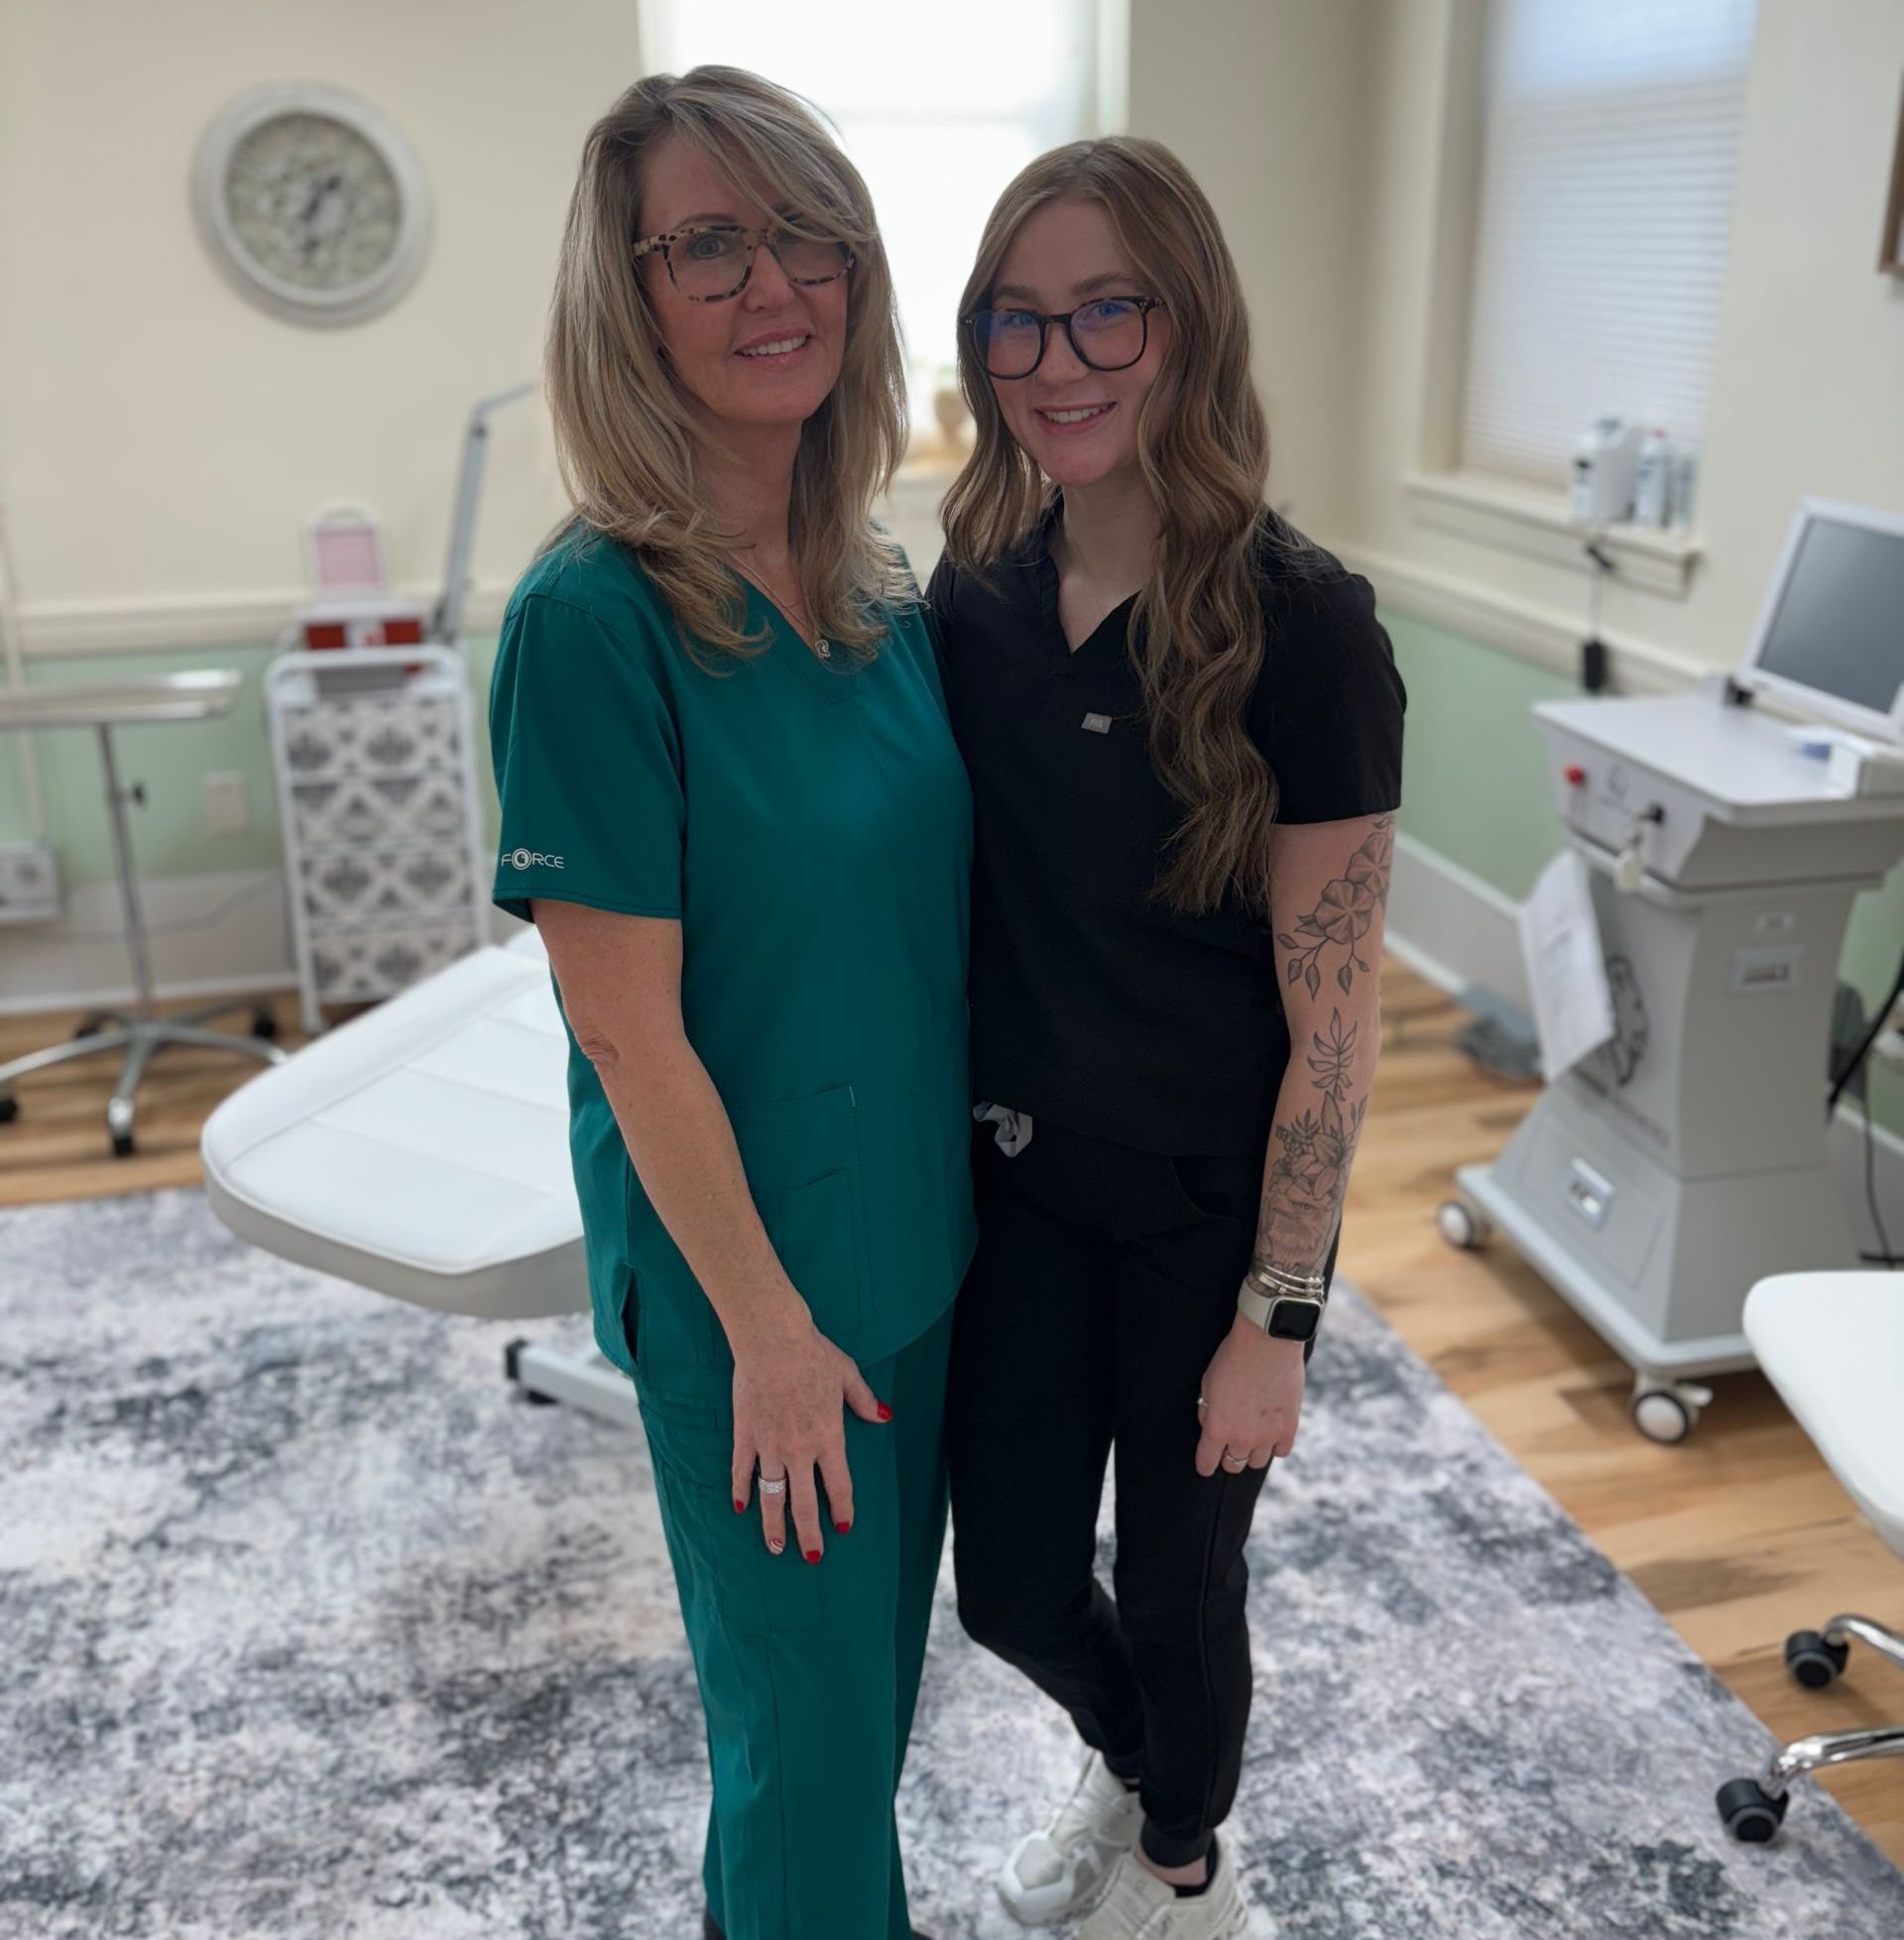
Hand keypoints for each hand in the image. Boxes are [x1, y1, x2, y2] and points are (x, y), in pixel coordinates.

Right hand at [729, 1304, 890, 1560]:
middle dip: (808, 1534)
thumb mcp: (847, 1374)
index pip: (839, 1485)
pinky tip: (740, 1507)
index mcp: (828, 1437)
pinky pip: (741, 1470)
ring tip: (774, 1547)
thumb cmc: (813, 1353)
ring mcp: (769, 1444)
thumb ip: (864, 1401)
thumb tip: (884, 1416)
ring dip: (773, 1524)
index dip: (842, 1509)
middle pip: (803, 1503)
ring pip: (771, 1495)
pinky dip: (740, 1489)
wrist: (772, 1338)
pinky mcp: (746, 1434)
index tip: (843, 1527)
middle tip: (812, 1557)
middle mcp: (799, 1449)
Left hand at [1194, 1314, 1305, 1477]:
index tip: (1205, 1465)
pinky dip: (1275, 1445)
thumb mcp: (1207, 1382)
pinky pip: (1281, 1451)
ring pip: (1257, 1462)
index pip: (1207, 1462)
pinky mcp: (1289, 1428)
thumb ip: (1206, 1410)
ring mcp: (1268, 1435)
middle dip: (1228, 1457)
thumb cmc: (1232, 1357)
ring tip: (1251, 1436)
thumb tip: (1209, 1426)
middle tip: (1229, 1444)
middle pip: (1233, 1465)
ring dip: (1251, 1452)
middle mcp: (1242, 1437)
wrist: (1267, 1340)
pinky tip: (1271, 1433)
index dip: (1204, 1465)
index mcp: (1217, 1427)